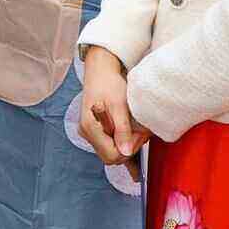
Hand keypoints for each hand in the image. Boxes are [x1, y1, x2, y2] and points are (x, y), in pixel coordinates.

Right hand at [79, 46, 151, 171]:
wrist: (101, 70)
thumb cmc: (108, 83)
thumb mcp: (118, 105)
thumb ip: (122, 129)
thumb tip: (126, 152)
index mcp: (89, 128)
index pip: (111, 155)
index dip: (128, 149)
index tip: (139, 135)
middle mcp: (86, 133)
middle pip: (111, 156)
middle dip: (128, 148)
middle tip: (141, 132)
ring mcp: (90, 132)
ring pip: (111, 151)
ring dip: (127, 144)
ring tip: (137, 130)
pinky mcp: (96, 130)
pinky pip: (110, 145)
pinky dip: (122, 146)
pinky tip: (133, 158)